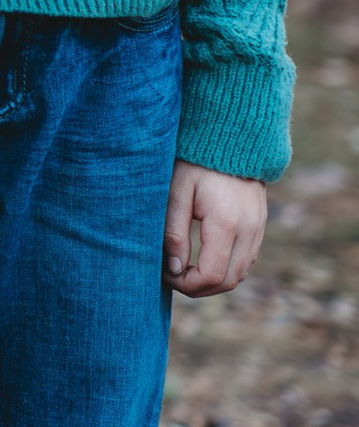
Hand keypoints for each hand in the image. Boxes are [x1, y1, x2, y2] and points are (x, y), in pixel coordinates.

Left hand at [164, 162, 266, 295]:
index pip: (212, 276)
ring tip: (185, 268)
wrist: (230, 138)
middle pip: (228, 282)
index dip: (187, 285)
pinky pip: (246, 260)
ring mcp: (258, 229)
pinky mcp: (260, 226)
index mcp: (226, 224)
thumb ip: (174, 233)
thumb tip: (173, 268)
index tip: (166, 274)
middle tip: (172, 276)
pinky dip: (226, 268)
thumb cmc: (196, 163)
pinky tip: (204, 258)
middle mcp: (249, 231)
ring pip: (240, 274)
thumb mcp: (176, 193)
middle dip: (198, 288)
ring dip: (213, 281)